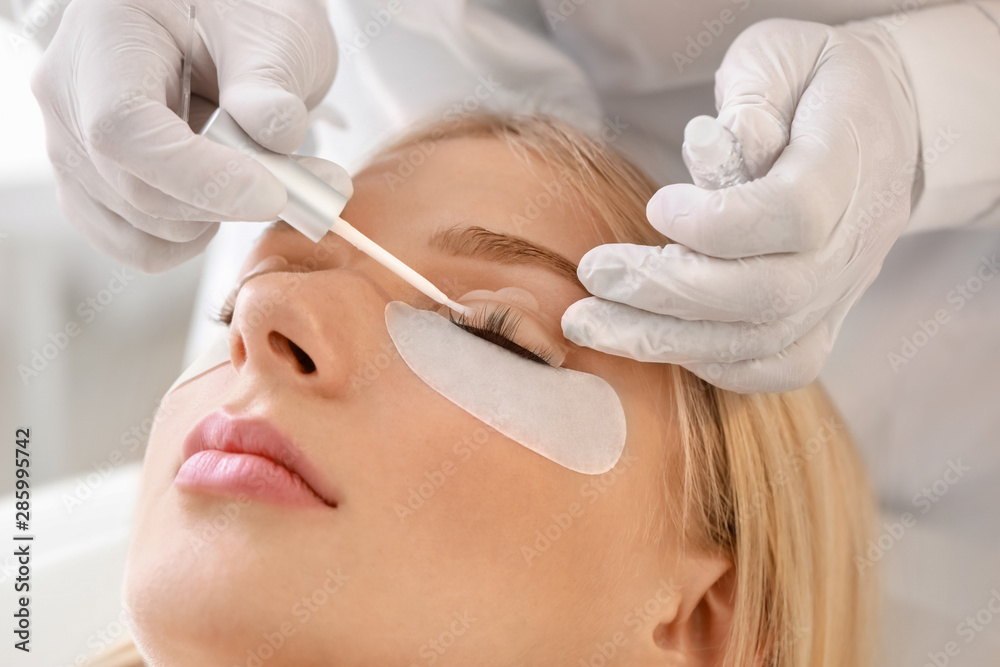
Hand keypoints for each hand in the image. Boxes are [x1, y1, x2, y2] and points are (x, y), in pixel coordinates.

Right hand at [30, 0, 338, 271]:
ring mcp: (74, 148)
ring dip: (223, 220)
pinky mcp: (95, 190)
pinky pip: (140, 246)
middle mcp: (70, 95)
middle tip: (313, 187)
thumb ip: (270, 81)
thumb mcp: (272, 30)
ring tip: (275, 176)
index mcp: (105, 36)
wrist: (230, 31)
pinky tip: (229, 197)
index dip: (201, 176)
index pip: (124, 129)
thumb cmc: (246, 13)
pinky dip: (197, 239)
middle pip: (137, 188)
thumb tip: (274, 137)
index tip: (275, 192)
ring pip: (142, 227)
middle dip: (230, 202)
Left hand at [562, 18, 919, 392]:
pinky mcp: (827, 316)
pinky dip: (711, 364)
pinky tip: (650, 341)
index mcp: (850, 163)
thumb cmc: (814, 81)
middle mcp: (855, 239)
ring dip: (665, 340)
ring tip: (589, 323)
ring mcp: (844, 287)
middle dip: (665, 292)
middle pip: (767, 294)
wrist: (885, 123)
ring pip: (762, 341)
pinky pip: (778, 365)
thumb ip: (751, 96)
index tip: (654, 207)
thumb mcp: (782, 56)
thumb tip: (708, 146)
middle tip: (593, 275)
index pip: (792, 215)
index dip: (716, 224)